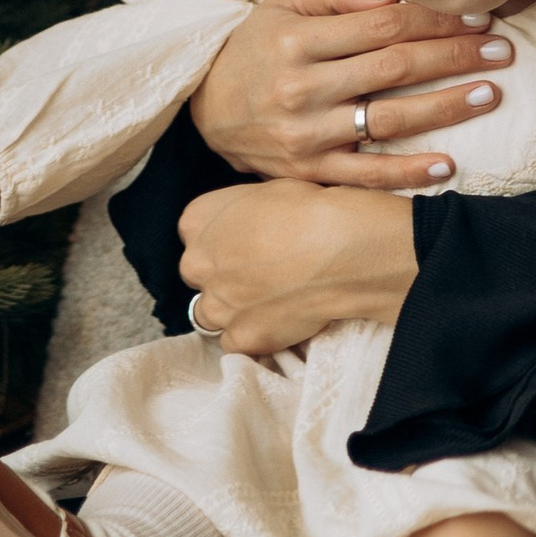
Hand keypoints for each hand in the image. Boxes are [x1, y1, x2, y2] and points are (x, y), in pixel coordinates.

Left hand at [180, 179, 417, 358]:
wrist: (339, 249)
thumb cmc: (310, 210)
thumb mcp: (265, 192)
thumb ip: (240, 215)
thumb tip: (248, 228)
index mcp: (198, 220)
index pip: (196, 234)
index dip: (224, 241)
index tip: (248, 246)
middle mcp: (197, 263)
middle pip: (199, 275)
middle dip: (223, 276)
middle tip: (261, 275)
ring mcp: (217, 305)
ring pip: (211, 313)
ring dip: (233, 310)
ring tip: (271, 302)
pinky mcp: (241, 338)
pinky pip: (235, 344)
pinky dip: (253, 337)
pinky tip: (278, 323)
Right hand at [188, 0, 512, 189]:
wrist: (205, 107)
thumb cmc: (258, 45)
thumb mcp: (284, 1)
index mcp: (297, 39)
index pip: (383, 25)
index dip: (436, 19)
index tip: (478, 16)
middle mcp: (301, 87)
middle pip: (395, 68)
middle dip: (456, 56)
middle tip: (502, 50)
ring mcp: (305, 135)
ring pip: (389, 120)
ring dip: (447, 108)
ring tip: (490, 94)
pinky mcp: (307, 173)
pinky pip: (365, 176)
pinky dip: (407, 173)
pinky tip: (447, 165)